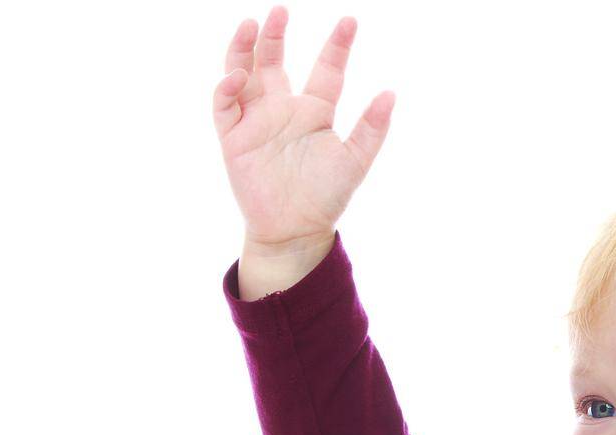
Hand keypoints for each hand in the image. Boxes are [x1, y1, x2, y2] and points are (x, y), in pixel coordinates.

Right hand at [212, 7, 394, 252]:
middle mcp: (283, 109)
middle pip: (274, 61)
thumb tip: (390, 94)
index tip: (350, 21)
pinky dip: (227, 87)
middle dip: (276, 35)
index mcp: (315, 111)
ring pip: (244, 72)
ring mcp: (256, 120)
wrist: (295, 231)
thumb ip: (371, 130)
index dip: (337, 45)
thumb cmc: (325, 197)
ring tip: (251, 24)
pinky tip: (238, 76)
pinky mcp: (233, 137)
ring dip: (244, 48)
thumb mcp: (354, 161)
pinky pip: (225, 104)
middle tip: (281, 9)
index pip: (326, 69)